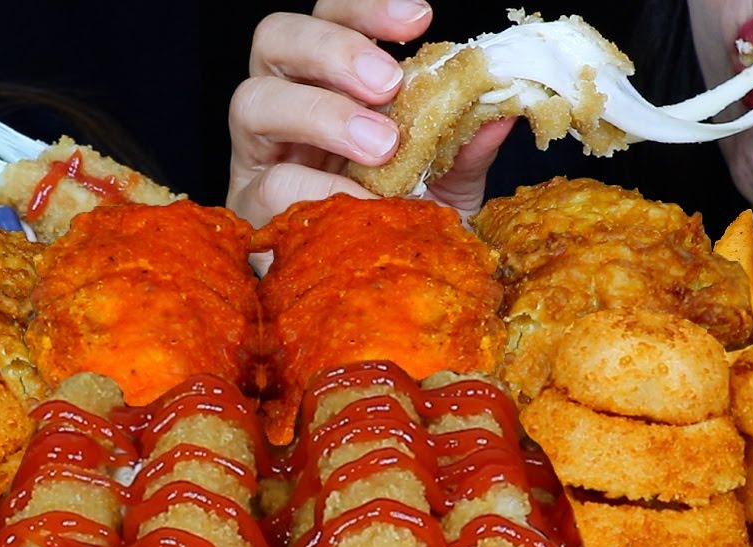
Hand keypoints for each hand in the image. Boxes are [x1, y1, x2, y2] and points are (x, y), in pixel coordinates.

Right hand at [227, 0, 516, 226]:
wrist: (365, 310)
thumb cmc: (394, 234)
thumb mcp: (442, 188)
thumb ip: (462, 149)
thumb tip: (503, 109)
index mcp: (327, 85)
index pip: (328, 19)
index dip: (363, 9)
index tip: (419, 18)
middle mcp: (283, 110)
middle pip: (275, 38)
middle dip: (333, 50)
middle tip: (388, 84)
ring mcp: (258, 158)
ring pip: (251, 100)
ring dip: (320, 113)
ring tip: (379, 146)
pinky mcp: (250, 211)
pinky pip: (270, 184)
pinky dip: (321, 190)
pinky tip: (362, 205)